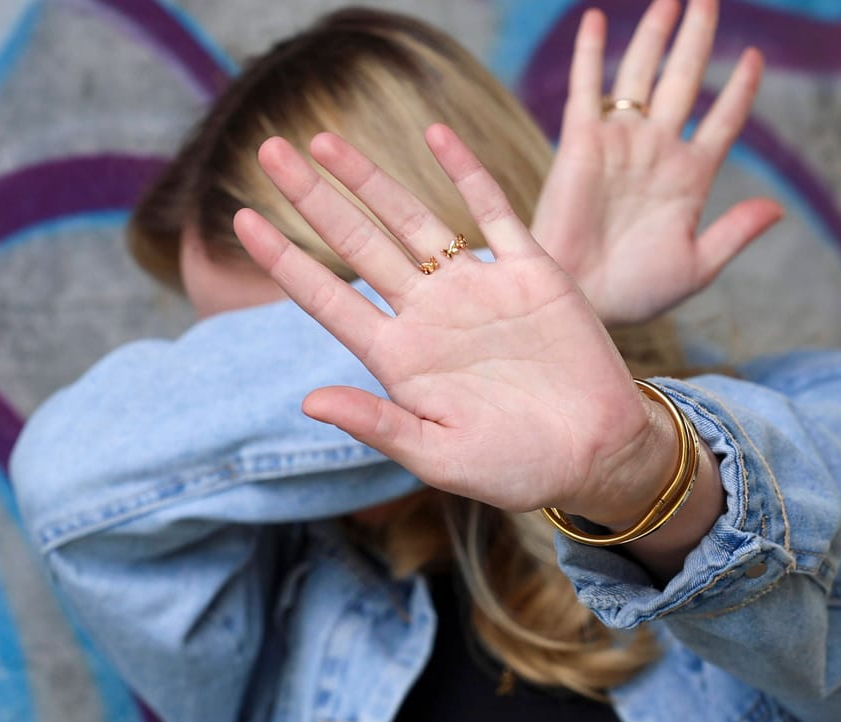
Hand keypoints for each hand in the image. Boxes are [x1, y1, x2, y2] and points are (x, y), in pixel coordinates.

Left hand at [233, 127, 681, 524]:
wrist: (599, 455)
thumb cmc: (517, 468)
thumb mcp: (441, 458)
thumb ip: (379, 425)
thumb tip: (308, 400)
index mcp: (401, 359)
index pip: (328, 300)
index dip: (285, 259)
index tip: (241, 219)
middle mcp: (430, 315)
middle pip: (359, 244)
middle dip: (314, 198)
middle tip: (268, 149)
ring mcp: (478, 288)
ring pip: (414, 219)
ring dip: (371, 179)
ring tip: (325, 138)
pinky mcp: (531, 273)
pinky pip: (494, 211)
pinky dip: (466, 172)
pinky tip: (435, 135)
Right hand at [531, 0, 782, 325]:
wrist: (582, 301)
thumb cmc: (636, 292)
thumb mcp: (697, 266)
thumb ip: (735, 233)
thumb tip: (780, 207)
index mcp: (690, 178)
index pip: (723, 120)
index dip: (741, 90)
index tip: (754, 56)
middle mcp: (657, 151)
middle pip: (683, 81)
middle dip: (697, 39)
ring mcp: (620, 143)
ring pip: (641, 75)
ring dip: (655, 35)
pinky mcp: (580, 144)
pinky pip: (588, 90)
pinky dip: (591, 54)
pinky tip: (598, 19)